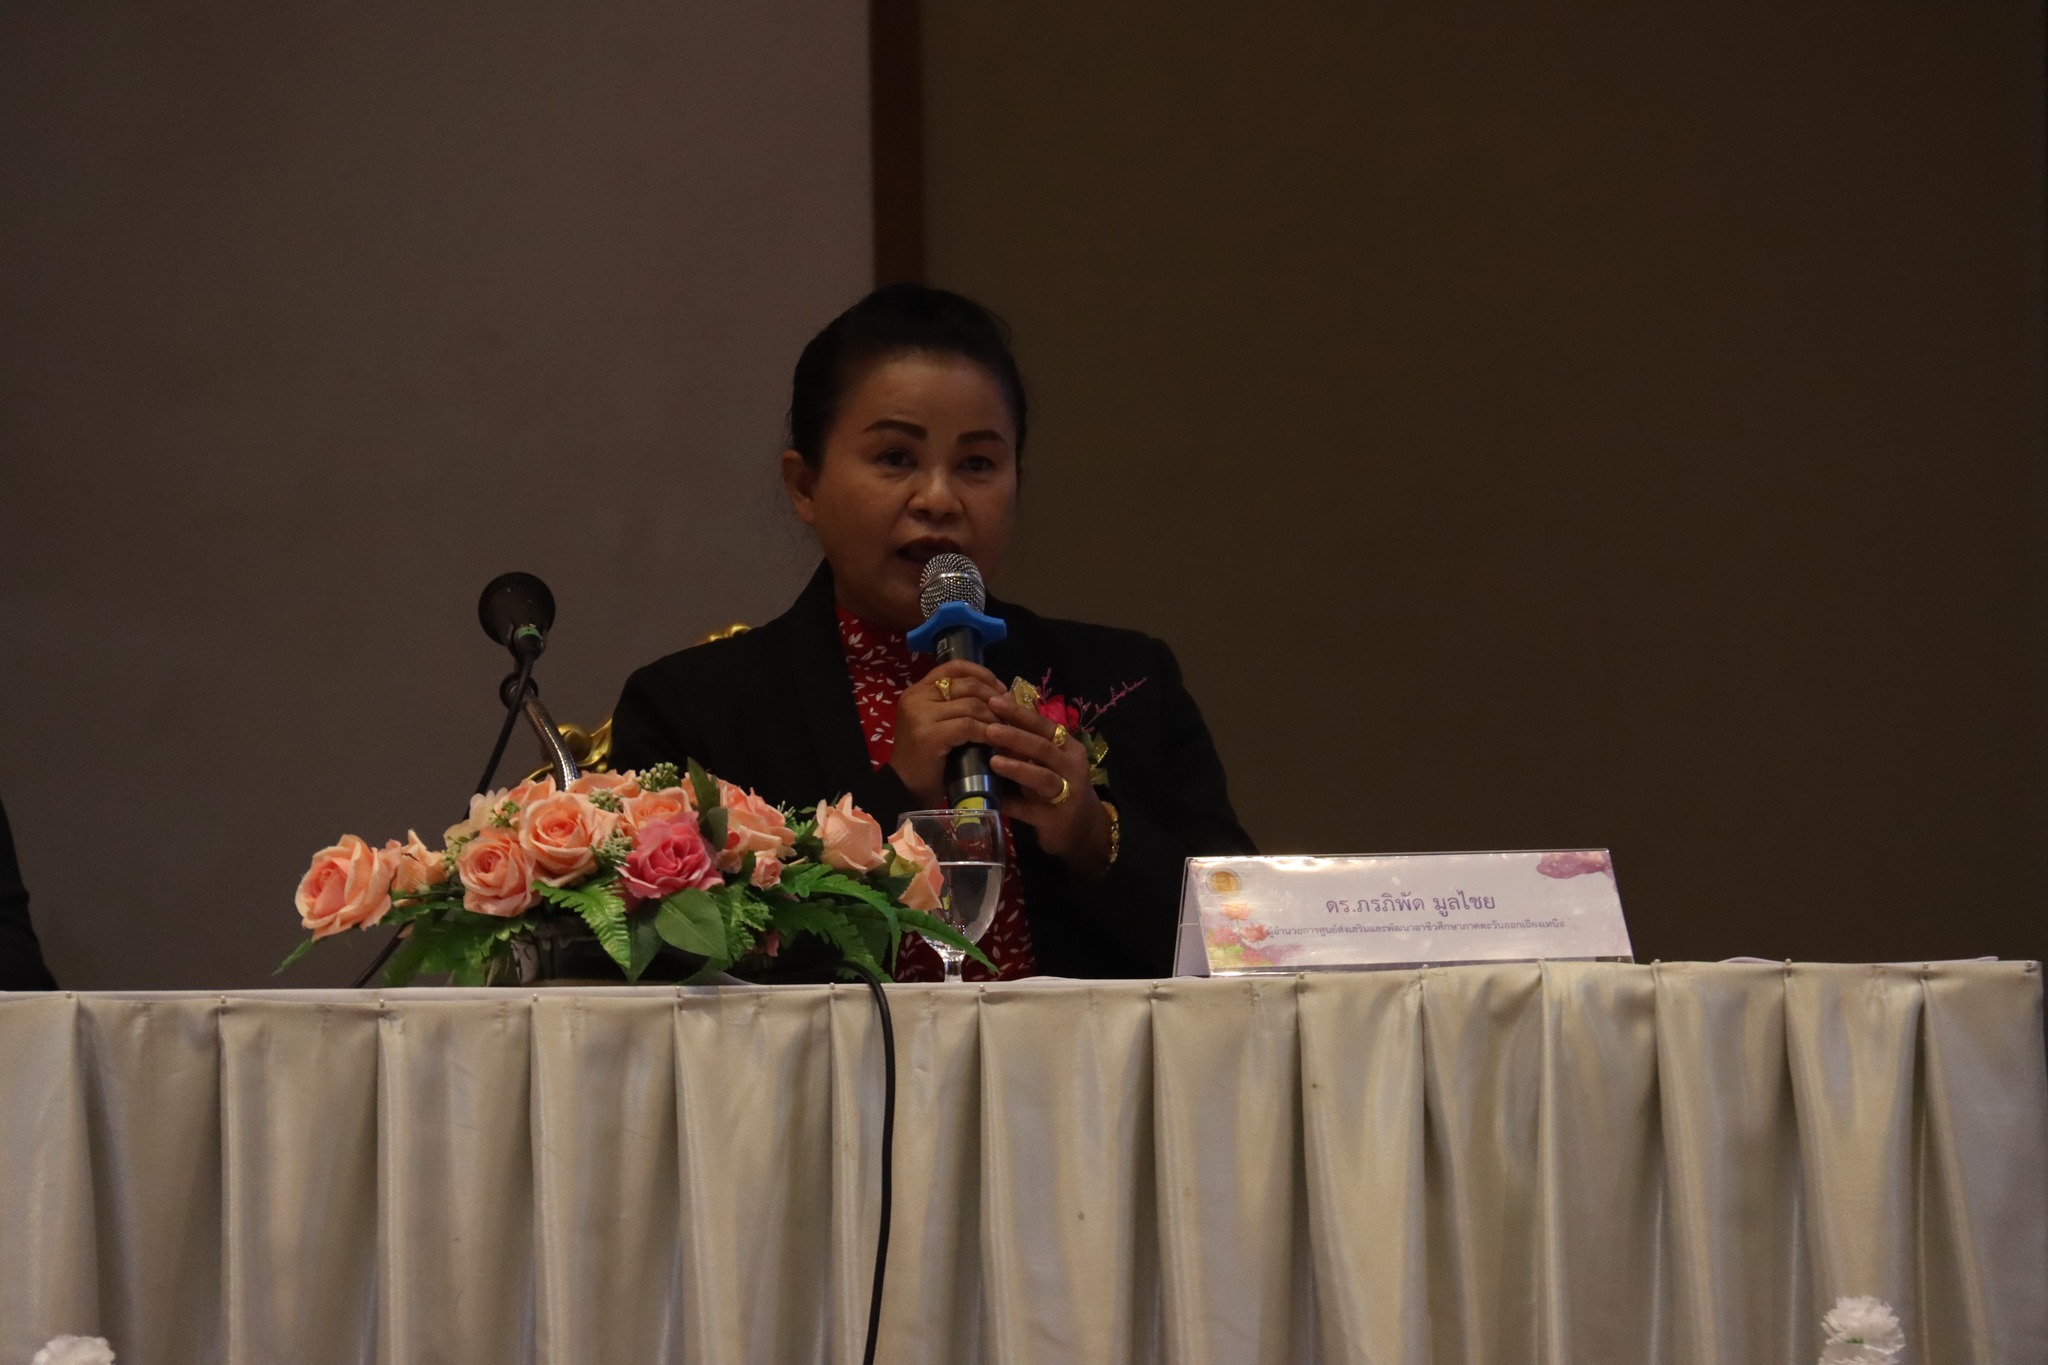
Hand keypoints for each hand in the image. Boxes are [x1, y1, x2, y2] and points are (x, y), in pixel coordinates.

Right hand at [889, 661, 1004, 806]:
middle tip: (1009, 711)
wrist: (905, 789)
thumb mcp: (938, 723)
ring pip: (972, 705)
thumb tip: (998, 694)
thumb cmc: (926, 759)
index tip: (1000, 688)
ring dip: (994, 716)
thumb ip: (956, 705)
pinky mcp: (930, 735)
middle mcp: (917, 697)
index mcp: (918, 690)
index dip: (982, 673)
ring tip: (1005, 728)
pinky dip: (987, 732)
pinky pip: (969, 726)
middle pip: (967, 684)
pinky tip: (995, 740)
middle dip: (994, 696)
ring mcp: (921, 715)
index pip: (954, 666)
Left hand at [987, 692, 1111, 876]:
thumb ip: (1027, 745)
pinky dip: (1012, 804)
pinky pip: (1031, 810)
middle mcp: (1071, 767)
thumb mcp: (1048, 763)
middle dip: (1015, 736)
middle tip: (988, 728)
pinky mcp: (1056, 819)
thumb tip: (992, 718)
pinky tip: (993, 799)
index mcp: (1068, 747)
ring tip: (993, 760)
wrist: (1083, 829)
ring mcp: (1067, 794)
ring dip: (1017, 768)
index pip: (1044, 725)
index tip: (995, 700)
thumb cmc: (1059, 788)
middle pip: (1043, 747)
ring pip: (1042, 777)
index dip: (1020, 713)